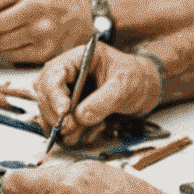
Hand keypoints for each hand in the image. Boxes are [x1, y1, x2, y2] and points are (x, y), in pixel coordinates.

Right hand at [33, 40, 160, 144]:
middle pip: (45, 90)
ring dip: (56, 123)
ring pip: (49, 106)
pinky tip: (74, 136)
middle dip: (53, 110)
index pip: (54, 71)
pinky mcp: (73, 105)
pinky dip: (63, 129)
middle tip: (68, 126)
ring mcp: (69, 89)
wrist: (147, 87)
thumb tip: (80, 116)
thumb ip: (103, 100)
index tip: (64, 111)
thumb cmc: (137, 77)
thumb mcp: (124, 86)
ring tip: (73, 135)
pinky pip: (59, 118)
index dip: (54, 92)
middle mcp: (69, 72)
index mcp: (79, 58)